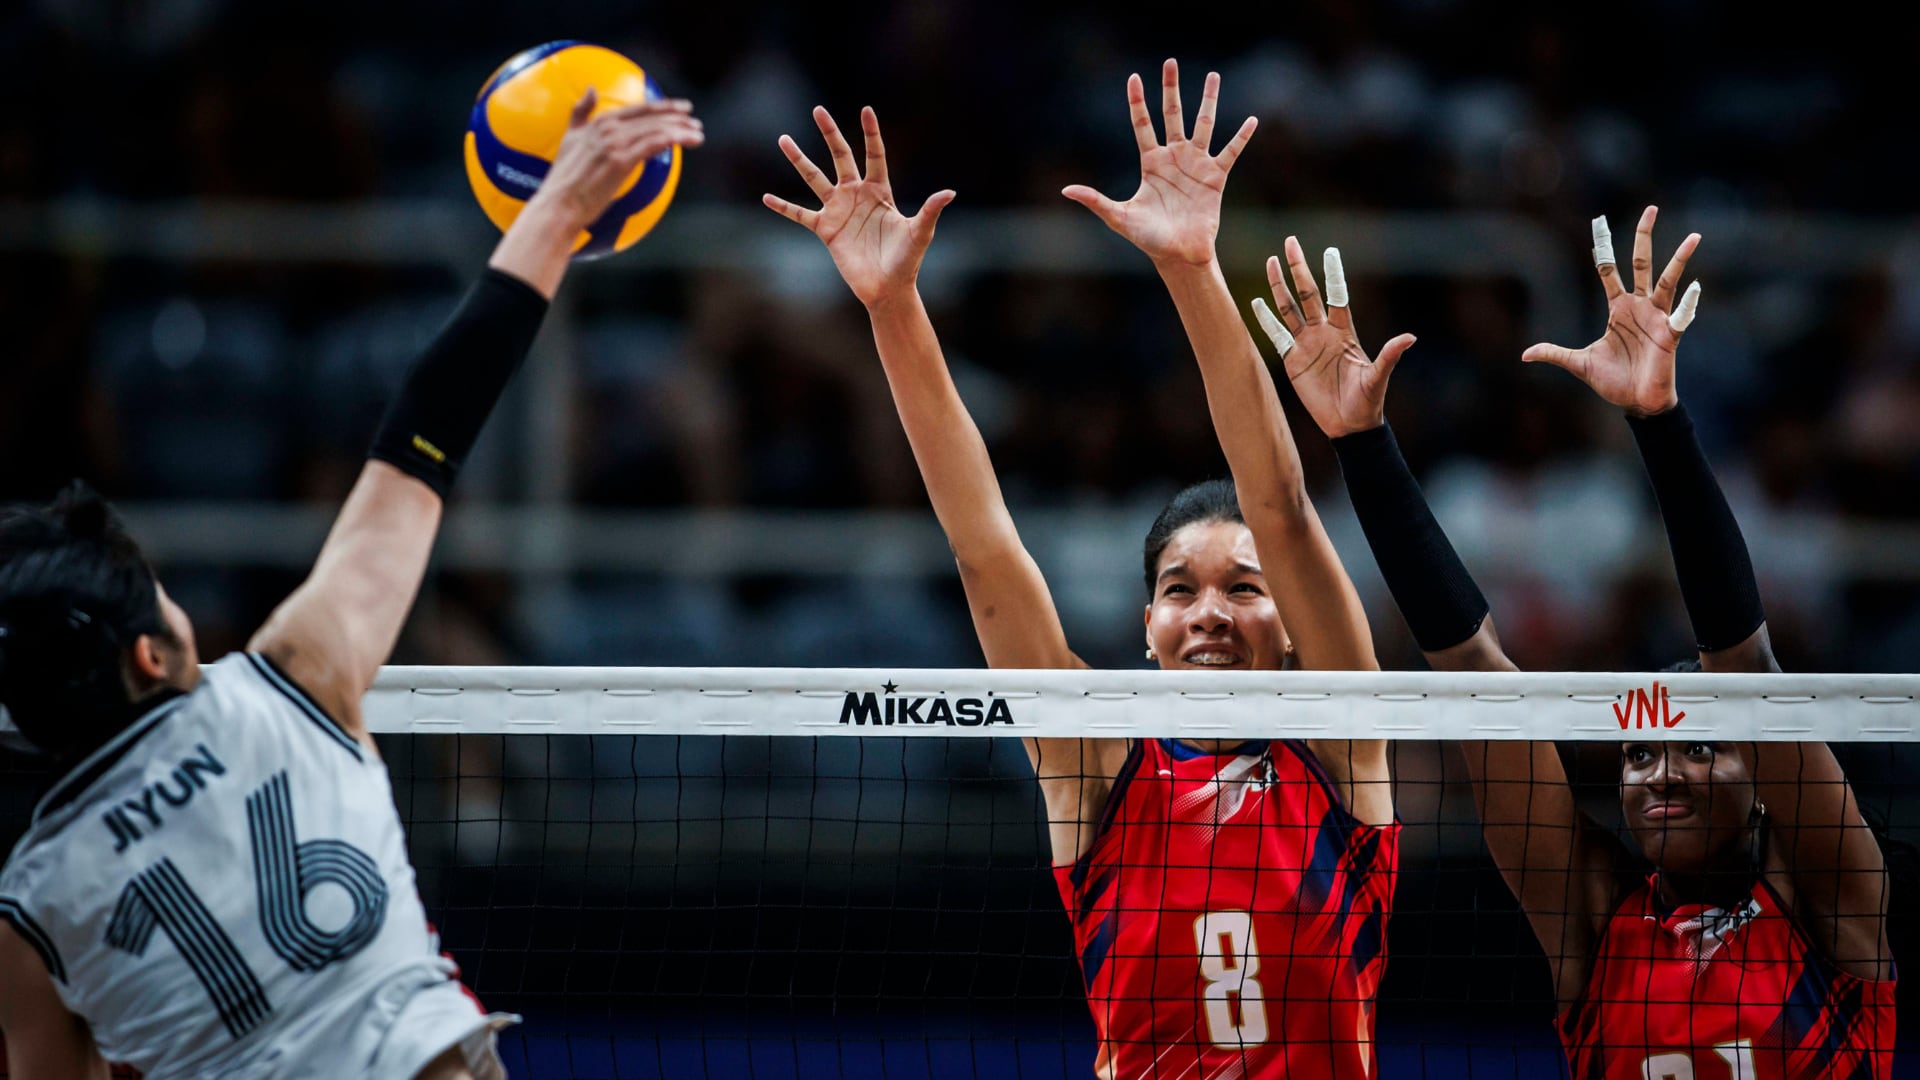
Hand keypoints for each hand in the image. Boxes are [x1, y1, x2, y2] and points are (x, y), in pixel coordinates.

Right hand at [532, 89, 703, 228]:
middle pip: (652, 117)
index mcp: (599, 122)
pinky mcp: (621, 161)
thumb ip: (580, 113)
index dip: (663, 106)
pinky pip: (654, 144)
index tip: (682, 108)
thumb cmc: (564, 180)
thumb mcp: (570, 138)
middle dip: (678, 117)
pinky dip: (674, 139)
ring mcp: (614, 143)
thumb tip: (591, 89)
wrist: (559, 204)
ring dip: (681, 130)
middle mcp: (608, 128)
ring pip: (657, 129)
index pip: (639, 109)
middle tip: (695, 121)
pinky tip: (688, 141)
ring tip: (698, 134)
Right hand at [763, 106, 955, 308]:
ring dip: (799, 160)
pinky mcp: (825, 230)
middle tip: (818, 110)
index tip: (866, 110)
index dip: (871, 133)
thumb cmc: (907, 260)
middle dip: (830, 133)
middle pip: (841, 157)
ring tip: (783, 139)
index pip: (874, 155)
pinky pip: (800, 214)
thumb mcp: (920, 232)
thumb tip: (950, 193)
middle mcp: (856, 195)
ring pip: (815, 178)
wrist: (887, 288)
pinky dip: (783, 207)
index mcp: (880, 191)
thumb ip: (930, 210)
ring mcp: (839, 210)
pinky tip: (766, 197)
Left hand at [1062, 59, 1255, 269]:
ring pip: (1203, 124)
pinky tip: (1252, 120)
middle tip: (1171, 63)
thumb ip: (1096, 200)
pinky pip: (1230, 151)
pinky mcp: (1215, 177)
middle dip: (1171, 89)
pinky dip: (1241, 137)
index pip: (1142, 124)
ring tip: (1214, 76)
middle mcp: (1174, 157)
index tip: (1134, 77)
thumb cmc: (1149, 238)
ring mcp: (1196, 164)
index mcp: (1151, 163)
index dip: (1138, 101)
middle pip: (1172, 114)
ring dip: (1208, 100)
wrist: (1179, 255)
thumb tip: (1066, 190)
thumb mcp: (1118, 217)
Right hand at [1251, 237, 1415, 438]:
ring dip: (1279, 286)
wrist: (1348, 425)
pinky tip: (1257, 302)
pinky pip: (1276, 336)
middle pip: (1307, 293)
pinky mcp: (1292, 360)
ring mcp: (1306, 344)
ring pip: (1289, 308)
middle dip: (1298, 268)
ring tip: (1270, 262)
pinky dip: (1266, 320)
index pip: (1337, 295)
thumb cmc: (1367, 401)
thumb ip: (1389, 356)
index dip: (1333, 274)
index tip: (1329, 250)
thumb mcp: (1378, 377)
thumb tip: (1410, 337)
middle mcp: (1323, 333)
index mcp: (1344, 331)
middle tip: (1290, 242)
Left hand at [1523, 206, 1701, 415]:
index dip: (1603, 249)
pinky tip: (1696, 286)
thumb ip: (1554, 354)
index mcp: (1618, 309)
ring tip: (1694, 237)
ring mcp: (1657, 317)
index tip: (1599, 225)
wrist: (1637, 403)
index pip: (1608, 271)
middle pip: (1641, 263)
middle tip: (1650, 208)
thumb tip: (1525, 354)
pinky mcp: (1670, 334)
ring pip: (1668, 281)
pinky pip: (1681, 315)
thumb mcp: (1578, 364)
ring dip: (1680, 259)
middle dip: (1644, 236)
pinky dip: (1689, 303)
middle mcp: (1639, 307)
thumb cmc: (1612, 382)